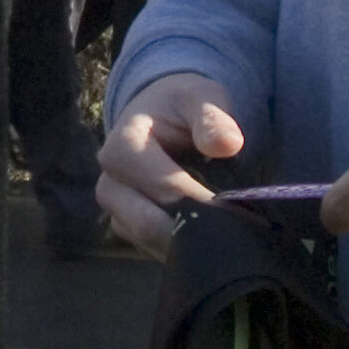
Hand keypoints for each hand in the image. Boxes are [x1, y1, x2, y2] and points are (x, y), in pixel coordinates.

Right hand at [97, 71, 245, 254]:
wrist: (160, 115)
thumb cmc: (182, 106)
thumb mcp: (200, 98)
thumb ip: (212, 117)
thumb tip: (228, 144)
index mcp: (122, 147)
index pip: (164, 189)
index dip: (202, 202)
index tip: (239, 210)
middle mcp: (110, 184)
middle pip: (149, 225)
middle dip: (194, 232)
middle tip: (237, 235)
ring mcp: (116, 211)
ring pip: (151, 244)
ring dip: (188, 244)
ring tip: (226, 236)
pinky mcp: (128, 229)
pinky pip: (154, 250)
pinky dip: (182, 248)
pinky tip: (208, 238)